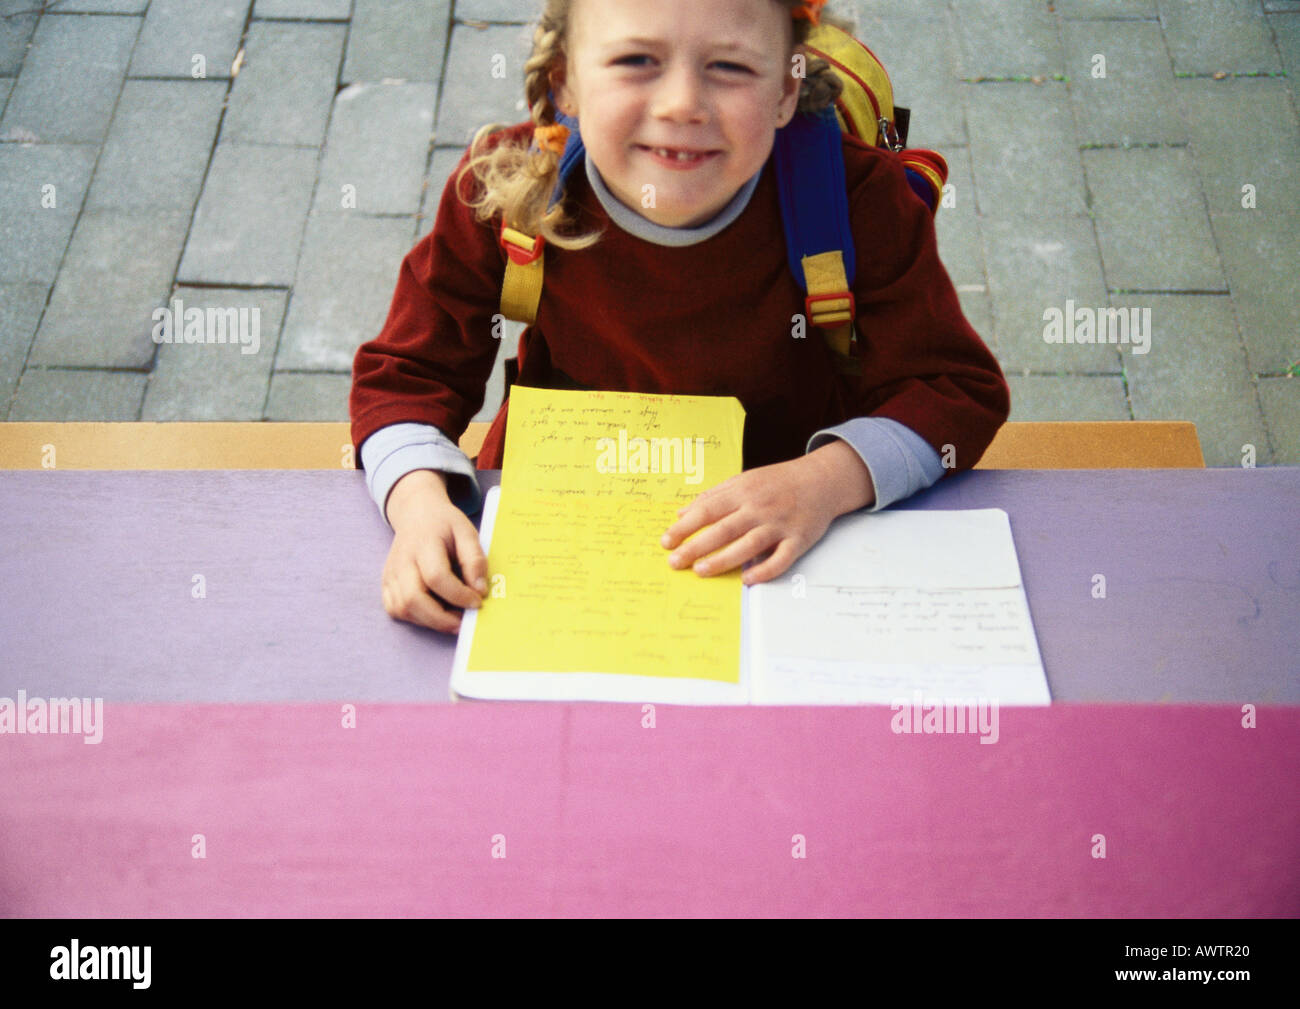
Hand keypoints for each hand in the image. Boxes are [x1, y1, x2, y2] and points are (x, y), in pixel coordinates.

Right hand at [381, 470, 487, 633]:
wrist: (416, 515)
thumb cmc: (444, 525)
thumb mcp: (466, 531)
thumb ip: (474, 559)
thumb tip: (479, 590)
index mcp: (424, 543)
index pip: (436, 576)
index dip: (458, 595)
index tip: (477, 601)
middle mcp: (402, 560)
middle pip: (413, 598)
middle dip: (441, 619)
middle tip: (464, 622)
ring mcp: (390, 574)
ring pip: (402, 609)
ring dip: (430, 621)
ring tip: (452, 618)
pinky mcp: (386, 584)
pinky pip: (396, 610)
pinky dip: (416, 618)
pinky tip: (435, 613)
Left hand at [660, 441, 874, 585]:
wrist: (821, 480)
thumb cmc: (777, 482)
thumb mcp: (743, 480)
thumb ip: (713, 496)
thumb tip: (681, 513)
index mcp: (743, 491)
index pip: (707, 510)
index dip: (685, 527)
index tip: (666, 541)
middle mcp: (760, 508)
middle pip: (724, 529)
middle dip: (696, 547)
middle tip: (675, 562)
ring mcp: (780, 524)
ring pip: (749, 545)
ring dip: (724, 559)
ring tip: (701, 571)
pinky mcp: (799, 540)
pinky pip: (781, 558)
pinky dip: (765, 570)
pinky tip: (747, 579)